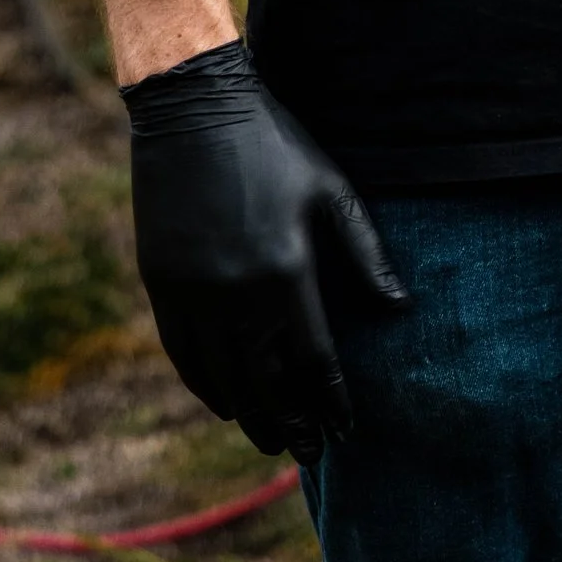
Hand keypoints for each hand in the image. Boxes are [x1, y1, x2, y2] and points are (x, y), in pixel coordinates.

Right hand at [121, 38, 402, 455]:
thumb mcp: (331, 190)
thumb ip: (366, 254)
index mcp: (287, 272)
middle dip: (290, 424)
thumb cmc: (274, 145)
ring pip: (222, 378)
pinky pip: (183, 355)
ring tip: (269, 437)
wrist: (194, 108)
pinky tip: (223, 401)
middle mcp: (237, 293)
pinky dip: (204, 386)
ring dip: (248, 414)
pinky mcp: (161, 284)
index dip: (331, 402)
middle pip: (266, 383)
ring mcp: (194, 292)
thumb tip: (400, 308)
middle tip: (307, 453)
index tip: (345, 430)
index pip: (314, 361)